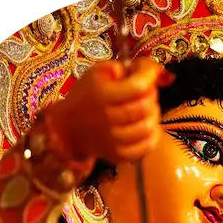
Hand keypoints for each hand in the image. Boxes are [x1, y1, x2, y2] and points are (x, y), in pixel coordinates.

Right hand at [47, 58, 171, 164]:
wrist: (69, 128)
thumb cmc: (86, 96)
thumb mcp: (97, 72)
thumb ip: (124, 67)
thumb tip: (151, 71)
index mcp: (102, 95)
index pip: (139, 86)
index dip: (151, 75)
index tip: (151, 72)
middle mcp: (108, 119)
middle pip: (146, 106)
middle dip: (151, 95)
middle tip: (145, 92)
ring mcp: (114, 140)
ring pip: (149, 126)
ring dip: (153, 114)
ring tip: (145, 109)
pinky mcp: (119, 155)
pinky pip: (147, 147)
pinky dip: (152, 135)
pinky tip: (146, 126)